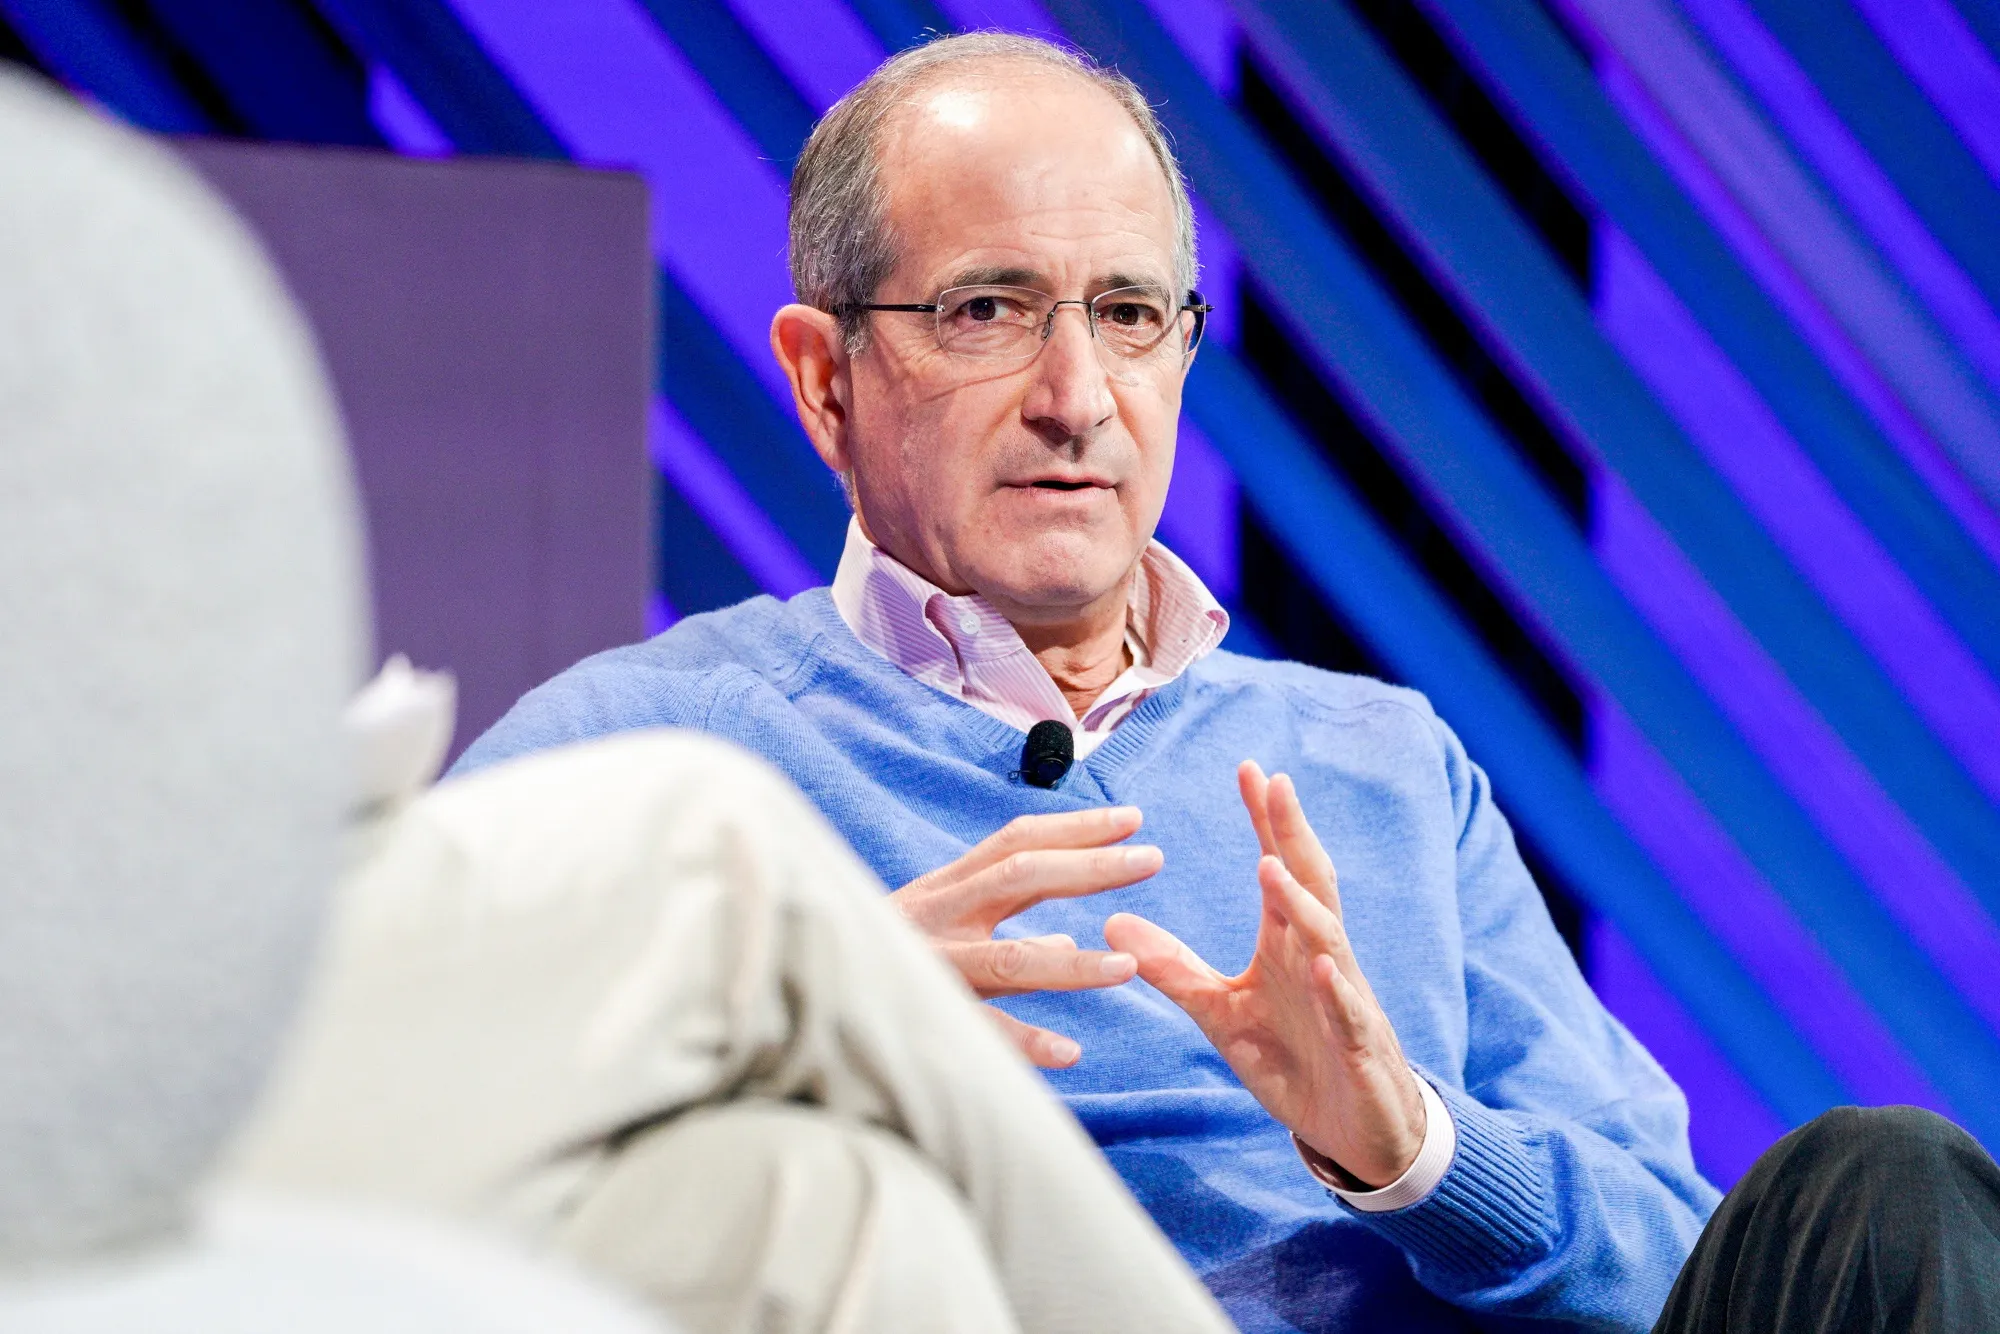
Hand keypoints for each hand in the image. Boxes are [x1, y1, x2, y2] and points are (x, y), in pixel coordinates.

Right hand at [892, 807, 1160, 1068]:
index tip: (1132, 818)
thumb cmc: (876, 963)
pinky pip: (978, 1034)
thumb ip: (1001, 935)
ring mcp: (929, 968)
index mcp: (945, 891)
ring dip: (1073, 967)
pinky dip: (1023, 1043)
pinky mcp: (920, 1019)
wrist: (793, 993)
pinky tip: (1069, 1053)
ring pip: (1009, 961)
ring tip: (1128, 966)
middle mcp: (937, 917)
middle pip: (1021, 878)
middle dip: (1090, 866)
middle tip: (1152, 858)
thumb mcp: (937, 934)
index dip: (1075, 827)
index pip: (1016, 843)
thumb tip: (1069, 948)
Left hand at [1104, 762, 1424, 1187]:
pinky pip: (1348, 1014)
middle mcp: (1321, 958)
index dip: (1267, 820)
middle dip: (1292, 835)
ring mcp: (1343, 1000)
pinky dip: (1336, 989)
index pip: (1280, 868)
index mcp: (1289, 945)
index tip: (1250, 769)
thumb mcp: (1221, 1013)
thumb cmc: (1295, 1060)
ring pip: (1329, 941)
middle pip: (1310, 884)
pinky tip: (1322, 966)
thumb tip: (1112, 922)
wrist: (1354, 1130)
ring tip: (1272, 868)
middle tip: (1276, 784)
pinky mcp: (1357, 1048)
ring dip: (1301, 904)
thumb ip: (1174, 969)